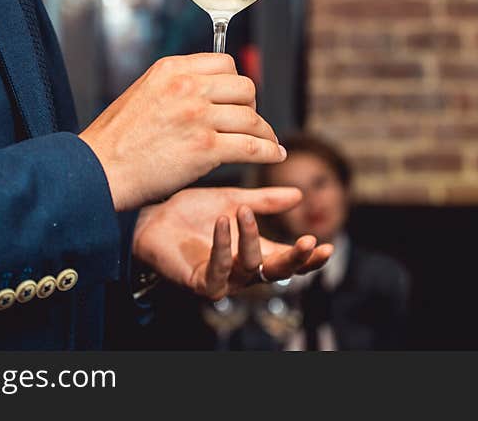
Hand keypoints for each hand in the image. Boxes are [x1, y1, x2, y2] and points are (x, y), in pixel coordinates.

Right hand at [80, 54, 284, 211]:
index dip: (235, 84)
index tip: (236, 101)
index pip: (224, 63)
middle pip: (245, 87)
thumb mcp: (143, 92)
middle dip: (251, 107)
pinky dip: (268, 152)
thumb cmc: (115, 140)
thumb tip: (204, 89)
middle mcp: (188, 87)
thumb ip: (175, 86)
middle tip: (248, 124)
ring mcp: (198, 116)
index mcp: (172, 69)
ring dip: (264, 132)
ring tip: (267, 143)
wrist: (98, 170)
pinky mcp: (205, 147)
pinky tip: (274, 156)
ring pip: (252, 117)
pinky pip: (251, 146)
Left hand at [132, 187, 333, 299]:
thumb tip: (300, 195)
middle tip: (309, 241)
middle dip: (295, 258)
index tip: (326, 246)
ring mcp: (222, 279)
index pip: (287, 259)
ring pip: (250, 267)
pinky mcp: (200, 282)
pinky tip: (224, 222)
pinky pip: (219, 269)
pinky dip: (223, 245)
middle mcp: (242, 270)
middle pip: (277, 272)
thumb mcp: (233, 201)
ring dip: (250, 237)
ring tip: (242, 211)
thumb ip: (264, 202)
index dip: (308, 257)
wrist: (151, 218)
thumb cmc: (189, 213)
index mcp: (254, 251)